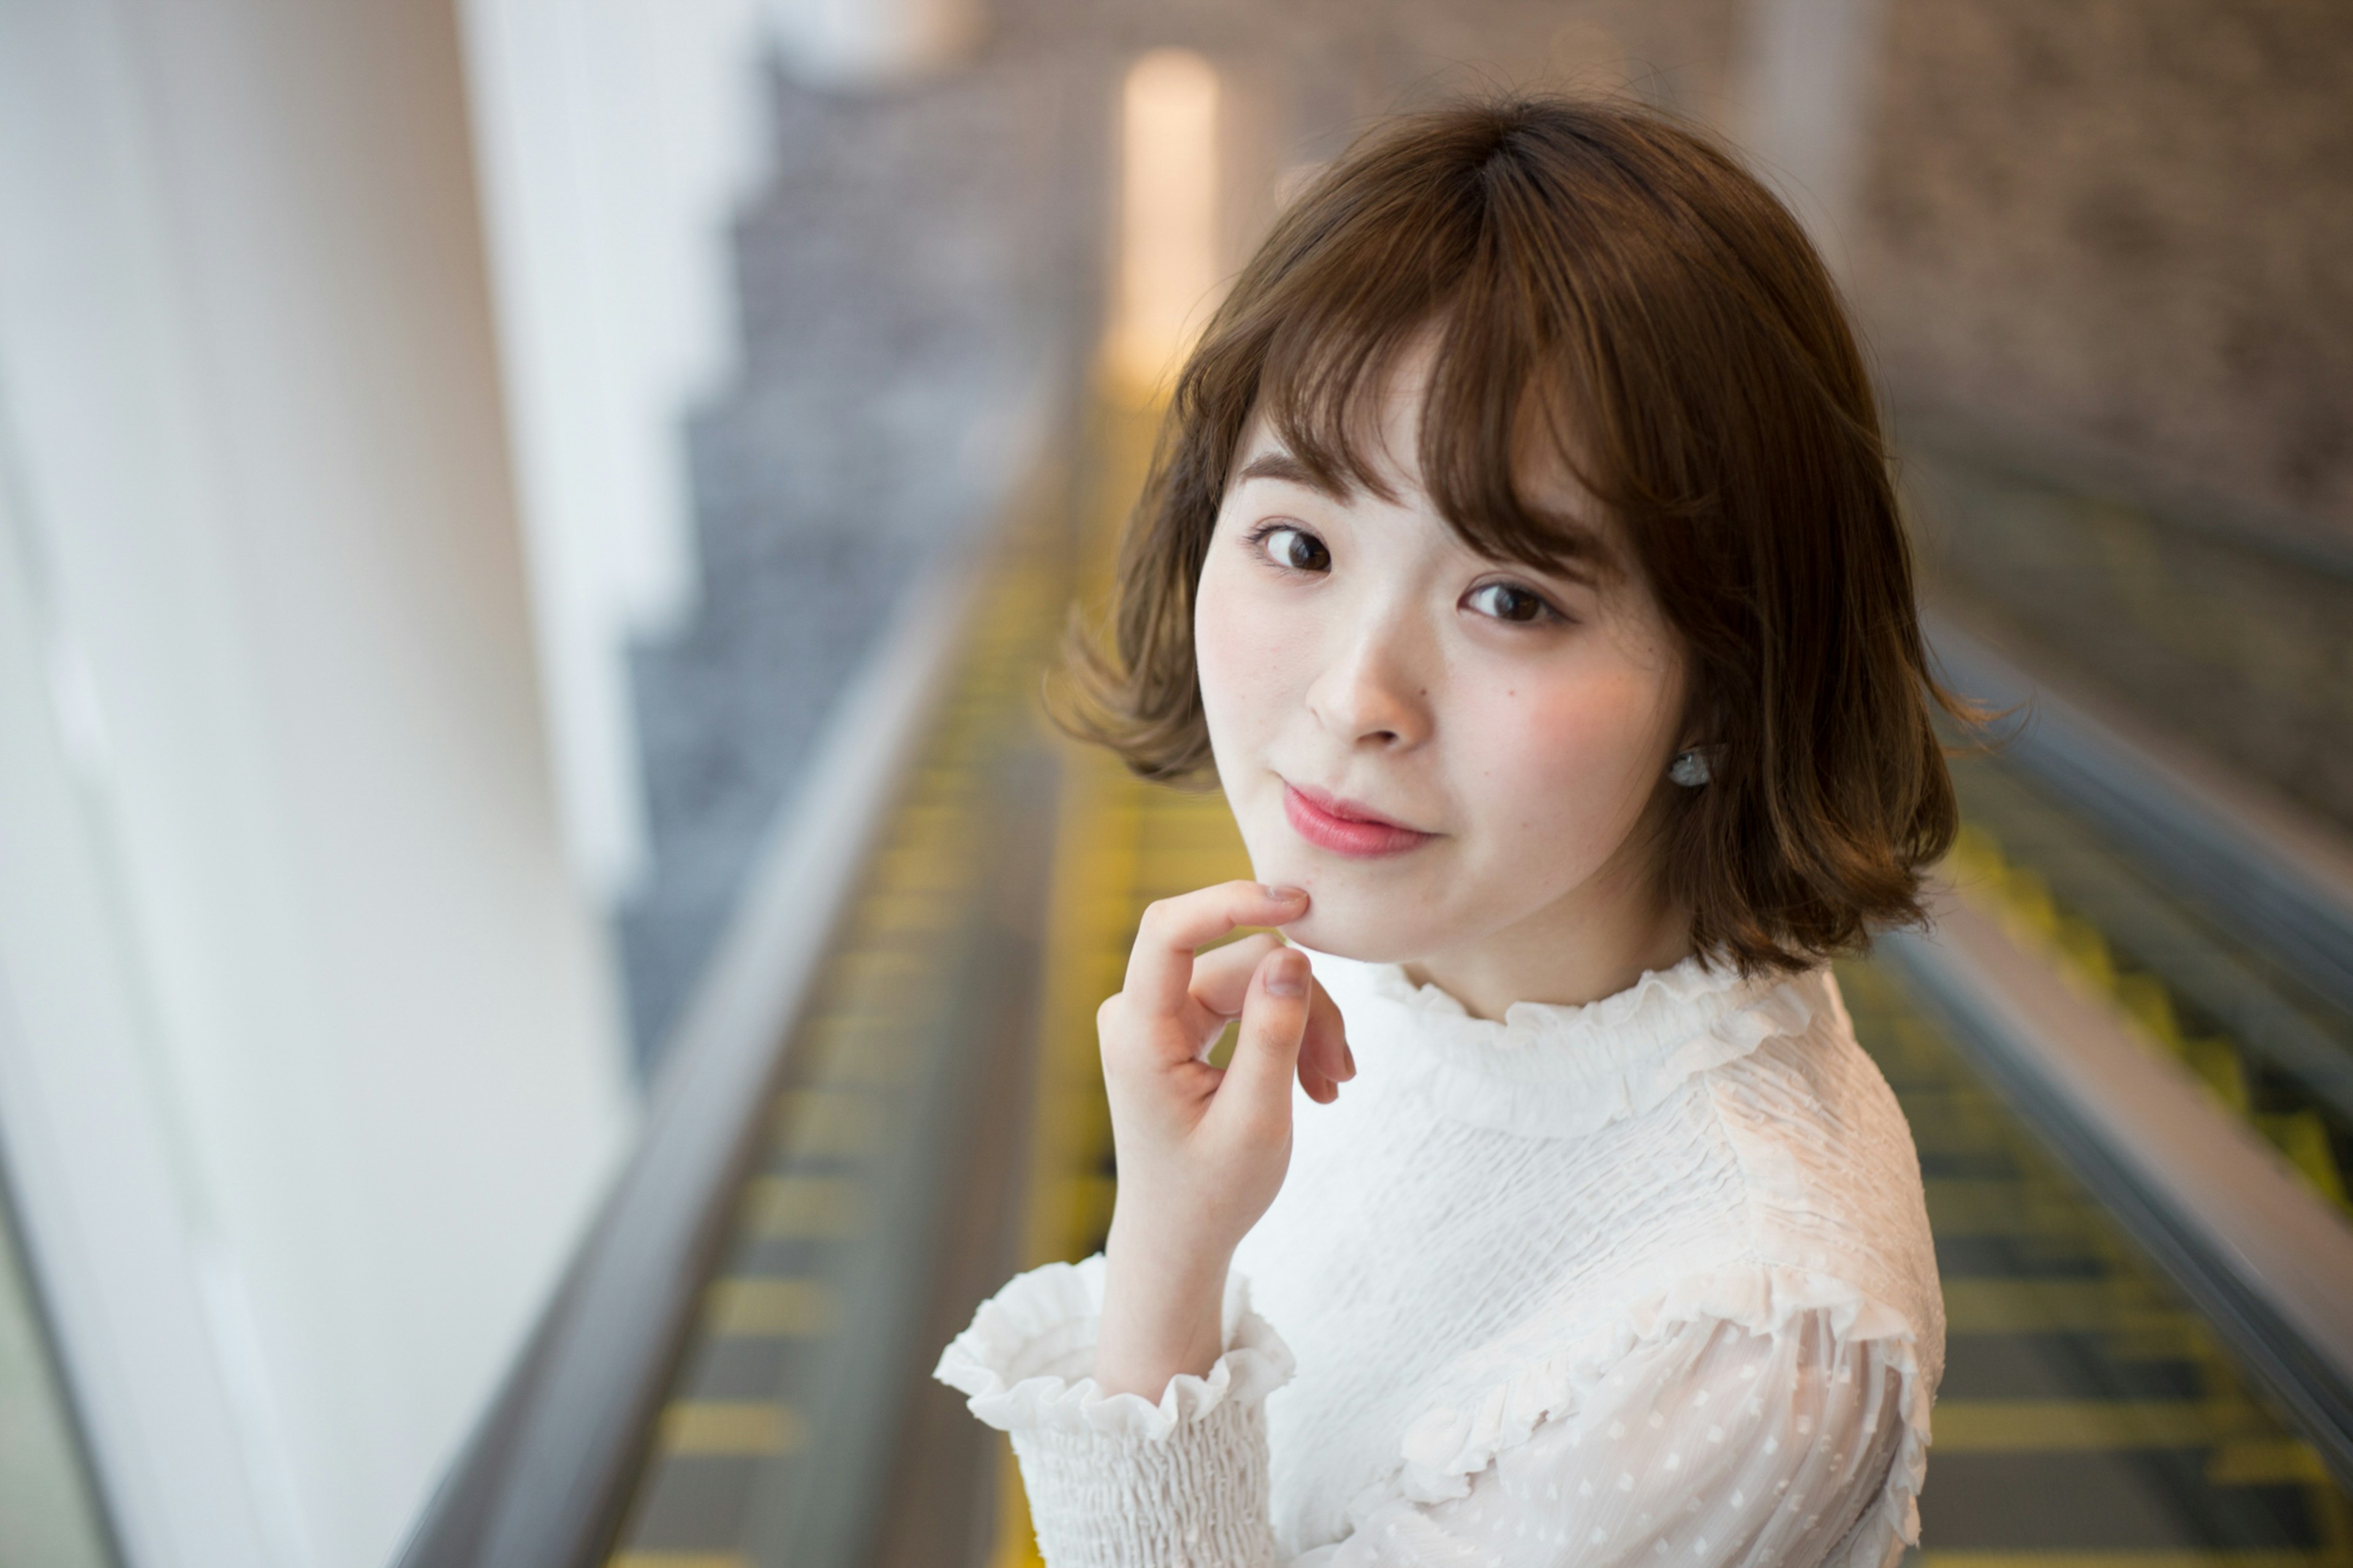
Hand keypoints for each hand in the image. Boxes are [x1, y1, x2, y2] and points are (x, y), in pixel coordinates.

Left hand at [1092, 882, 1352, 1397]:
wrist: (1180, 1241)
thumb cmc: (1210, 1194)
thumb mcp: (1257, 1119)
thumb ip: (1274, 1034)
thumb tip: (1292, 954)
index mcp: (1137, 1034)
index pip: (1171, 929)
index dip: (1233, 899)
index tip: (1300, 899)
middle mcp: (1139, 1014)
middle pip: (1239, 960)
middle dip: (1301, 1004)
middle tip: (1344, 1073)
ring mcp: (1161, 1018)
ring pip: (1253, 978)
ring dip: (1304, 1025)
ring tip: (1335, 1086)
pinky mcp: (1182, 1027)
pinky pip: (1247, 1000)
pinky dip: (1288, 1033)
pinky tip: (1318, 1082)